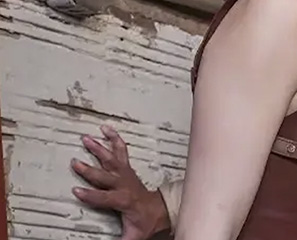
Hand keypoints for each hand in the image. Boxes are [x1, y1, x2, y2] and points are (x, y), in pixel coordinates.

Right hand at [71, 125, 170, 239]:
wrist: (160, 211)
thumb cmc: (144, 222)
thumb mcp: (133, 236)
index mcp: (124, 201)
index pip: (105, 197)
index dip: (91, 195)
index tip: (76, 191)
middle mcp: (124, 184)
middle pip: (105, 176)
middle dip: (90, 170)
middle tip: (75, 163)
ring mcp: (126, 174)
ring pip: (111, 159)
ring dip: (99, 149)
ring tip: (86, 138)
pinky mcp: (127, 168)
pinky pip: (121, 151)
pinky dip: (114, 139)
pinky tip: (106, 129)